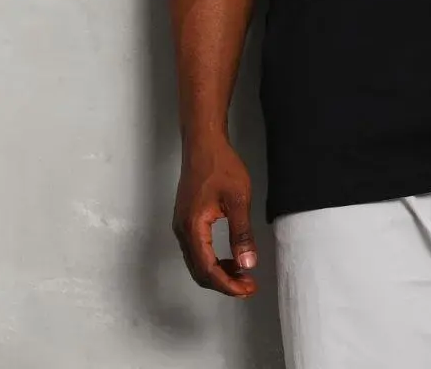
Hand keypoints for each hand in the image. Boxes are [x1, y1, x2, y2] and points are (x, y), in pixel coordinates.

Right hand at [172, 135, 258, 297]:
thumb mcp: (238, 199)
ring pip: (197, 262)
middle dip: (224, 283)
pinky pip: (197, 250)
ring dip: (219, 273)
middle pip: (199, 271)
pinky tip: (230, 257)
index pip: (207, 270)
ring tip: (243, 274)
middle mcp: (182, 230)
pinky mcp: (186, 219)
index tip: (248, 288)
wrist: (203, 142)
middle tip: (248, 285)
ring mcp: (181, 225)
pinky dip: (213, 260)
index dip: (228, 284)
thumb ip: (242, 234)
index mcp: (193, 227)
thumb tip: (247, 265)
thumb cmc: (221, 166)